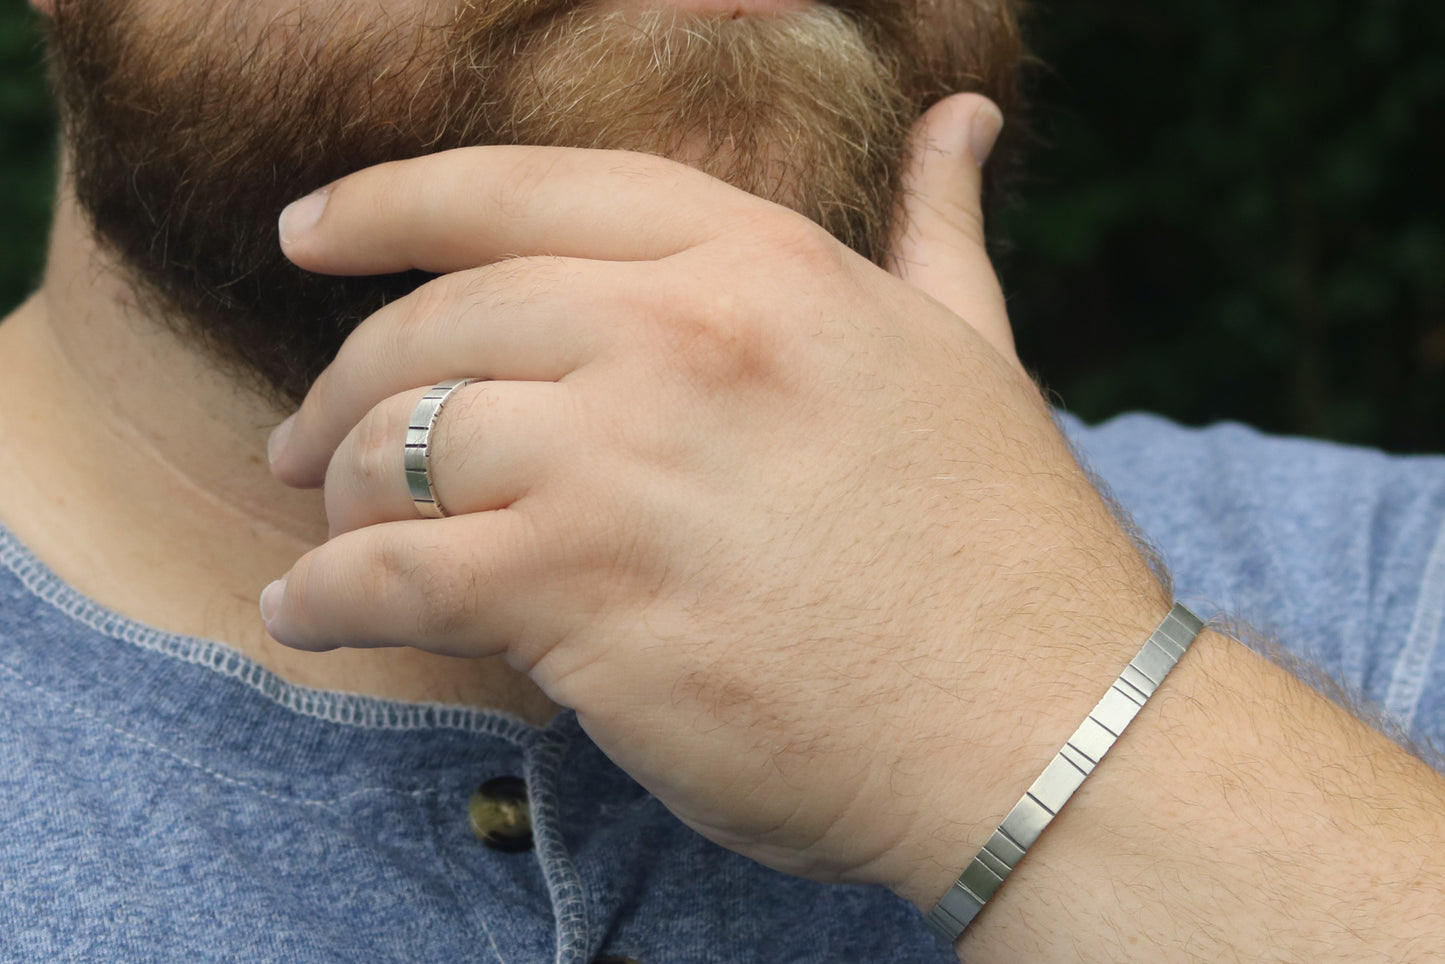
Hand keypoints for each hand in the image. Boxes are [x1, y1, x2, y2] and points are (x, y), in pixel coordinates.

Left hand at [263, 93, 1167, 904]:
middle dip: (349, 380)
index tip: (308, 231)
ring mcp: (622, 465)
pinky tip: (308, 614)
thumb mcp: (973, 352)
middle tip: (313, 435)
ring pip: (402, 443)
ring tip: (327, 528)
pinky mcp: (581, 597)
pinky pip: (392, 574)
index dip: (389, 203)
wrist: (1041, 723)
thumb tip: (964, 117)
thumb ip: (937, 228)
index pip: (523, 191)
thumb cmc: (1008, 546)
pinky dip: (327, 596)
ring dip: (340, 490)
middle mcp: (678, 339)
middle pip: (440, 321)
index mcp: (760, 266)